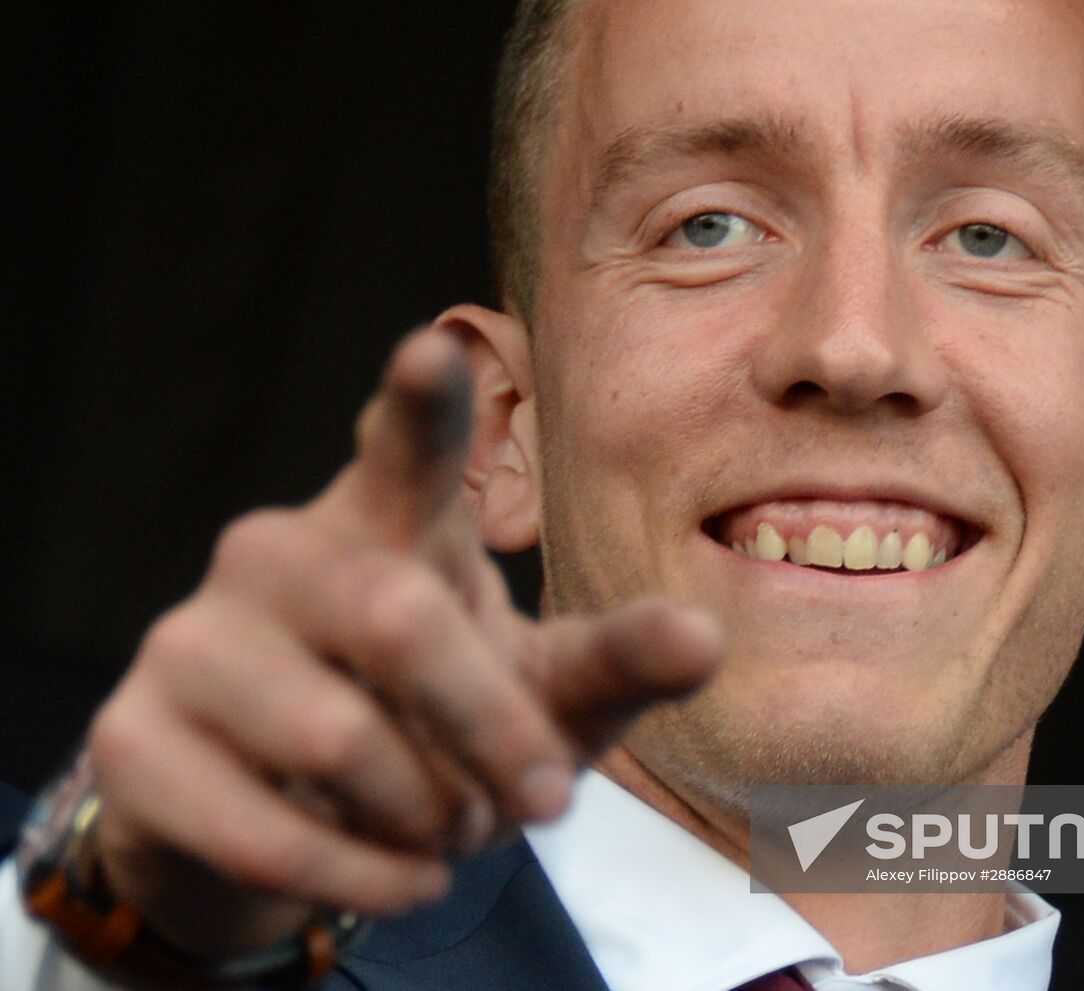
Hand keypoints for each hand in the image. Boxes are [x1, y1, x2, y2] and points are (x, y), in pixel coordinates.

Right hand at [84, 325, 723, 958]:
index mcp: (386, 526)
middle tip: (538, 803)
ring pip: (335, 737)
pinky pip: (263, 828)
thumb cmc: (434, 727)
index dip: (419, 406)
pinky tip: (394, 883)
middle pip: (404, 620)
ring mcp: (194, 639)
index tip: (431, 348)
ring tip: (445, 833)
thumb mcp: (541, 698)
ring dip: (423, 816)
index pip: (403, 451)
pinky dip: (354, 878)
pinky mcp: (133, 739)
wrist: (281, 819)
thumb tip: (706, 637)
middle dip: (490, 730)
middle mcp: (280, 555)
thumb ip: (617, 663)